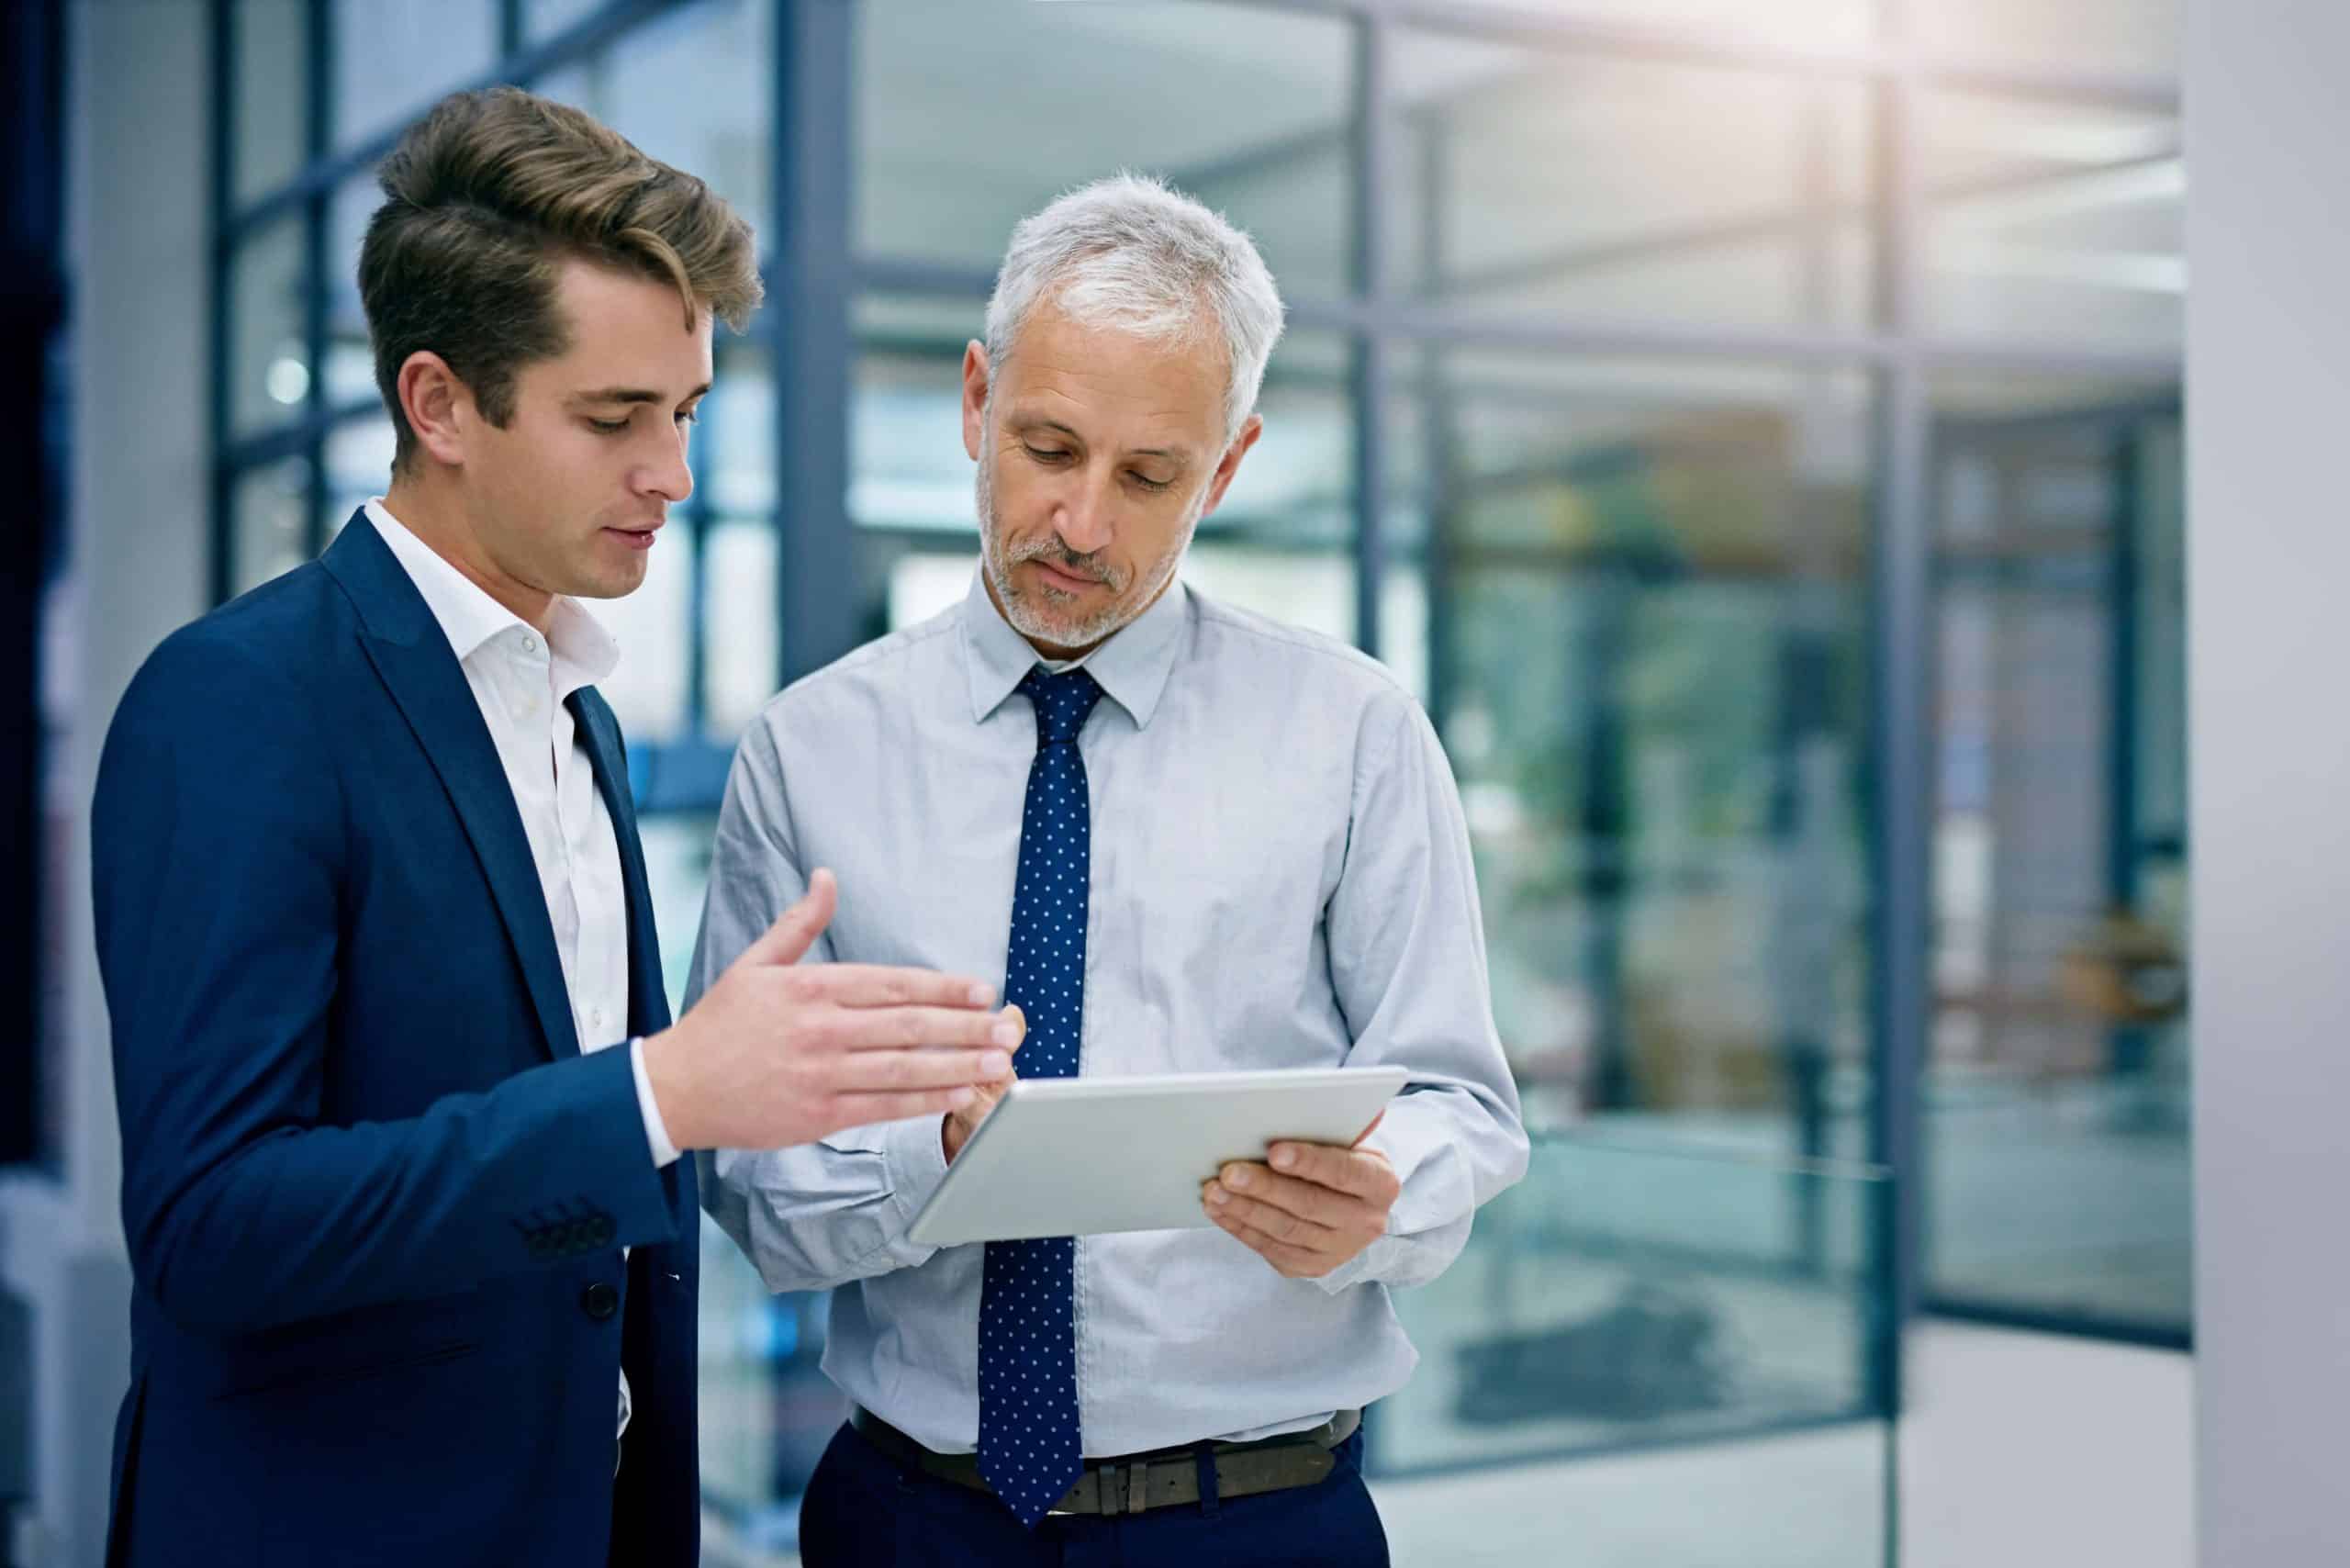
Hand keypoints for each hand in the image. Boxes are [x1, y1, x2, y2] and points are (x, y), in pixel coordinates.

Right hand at [642, 869, 1018, 1150]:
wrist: (675, 1087)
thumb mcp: (755, 962)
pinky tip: (956, 1093)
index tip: (982, 990)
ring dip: (957, 1063)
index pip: (892, 983)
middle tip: (1008, 1026)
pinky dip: (923, 1100)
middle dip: (965, 1026)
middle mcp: (821, 1028)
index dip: (943, 987)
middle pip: (908, 1024)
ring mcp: (821, 1074)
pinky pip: (883, 1107)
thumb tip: (827, 877)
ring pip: (903, 1067)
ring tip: (997, 1061)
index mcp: (811, 986)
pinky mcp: (818, 1115)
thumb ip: (800, 923)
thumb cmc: (719, 1024)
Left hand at [1202, 1116, 1398, 1278]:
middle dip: (1264, 1187)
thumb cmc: (1344, 1161)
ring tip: (1213, 1190)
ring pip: (1285, 1230)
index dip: (1309, 1161)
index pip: (1344, 1171)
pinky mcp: (1312, 1267)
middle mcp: (1366, 1222)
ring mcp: (1339, 1250)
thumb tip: (1350, 1097)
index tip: (1274, 1151)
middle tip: (1227, 1172)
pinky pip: (1272, 1249)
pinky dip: (1241, 1228)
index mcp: (1381, 1184)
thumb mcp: (1353, 1141)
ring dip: (1244, 1210)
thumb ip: (1346, 1123)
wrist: (1353, 1209)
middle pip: (1309, 1205)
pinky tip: (1219, 1210)